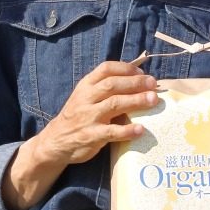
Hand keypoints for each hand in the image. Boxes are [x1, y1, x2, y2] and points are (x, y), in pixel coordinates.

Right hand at [6, 59, 160, 209]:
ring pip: (114, 104)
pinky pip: (111, 132)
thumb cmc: (77, 116)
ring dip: (136, 101)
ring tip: (153, 100)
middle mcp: (86, 98)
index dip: (125, 68)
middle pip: (113, 85)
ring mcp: (88, 117)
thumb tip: (136, 79)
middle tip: (153, 84)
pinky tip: (140, 130)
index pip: (105, 69)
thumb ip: (104, 88)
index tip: (142, 72)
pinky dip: (127, 130)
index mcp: (85, 85)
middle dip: (135, 83)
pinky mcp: (91, 135)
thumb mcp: (84, 96)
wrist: (56, 141)